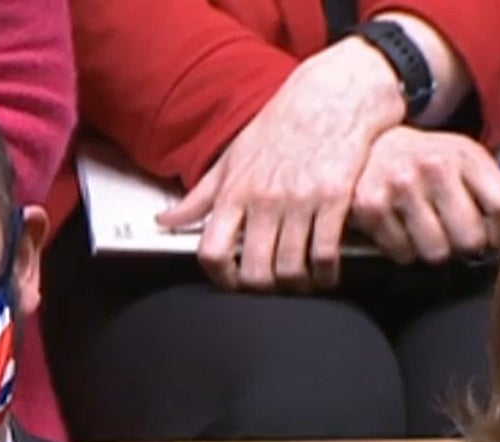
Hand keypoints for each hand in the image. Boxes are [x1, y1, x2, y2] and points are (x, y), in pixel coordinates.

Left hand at [156, 37, 405, 291]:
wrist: (332, 94)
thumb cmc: (280, 127)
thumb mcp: (232, 158)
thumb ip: (199, 197)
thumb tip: (164, 221)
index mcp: (235, 192)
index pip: (213, 251)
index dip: (220, 278)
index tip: (232, 282)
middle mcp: (264, 199)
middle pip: (256, 271)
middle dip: (263, 289)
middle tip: (272, 289)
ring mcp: (300, 200)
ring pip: (291, 269)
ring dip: (296, 285)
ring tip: (300, 283)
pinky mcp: (335, 197)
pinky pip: (326, 253)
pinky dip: (326, 273)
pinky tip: (326, 272)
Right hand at [351, 127, 499, 264]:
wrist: (372, 145)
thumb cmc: (426, 159)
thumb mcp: (463, 158)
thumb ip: (491, 188)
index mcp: (464, 155)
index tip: (495, 238)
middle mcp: (433, 168)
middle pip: (470, 237)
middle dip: (466, 244)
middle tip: (456, 234)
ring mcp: (400, 188)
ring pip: (436, 252)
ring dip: (434, 249)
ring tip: (428, 231)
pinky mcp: (371, 208)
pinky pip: (402, 254)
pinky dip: (404, 250)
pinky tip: (403, 230)